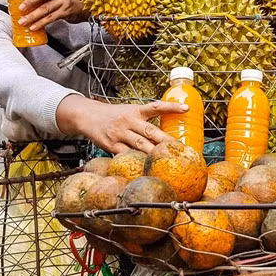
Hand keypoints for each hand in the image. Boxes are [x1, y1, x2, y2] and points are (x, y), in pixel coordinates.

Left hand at [18, 0, 87, 31]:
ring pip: (46, 8)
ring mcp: (64, 1)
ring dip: (33, 15)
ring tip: (23, 21)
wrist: (83, 8)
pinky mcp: (66, 12)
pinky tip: (34, 26)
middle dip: (31, 1)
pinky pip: (51, 18)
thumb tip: (24, 0)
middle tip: (21, 8)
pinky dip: (41, 23)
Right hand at [61, 97, 187, 153]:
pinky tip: (144, 169)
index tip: (186, 108)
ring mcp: (120, 133)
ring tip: (166, 161)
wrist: (88, 116)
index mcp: (136, 110)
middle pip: (150, 131)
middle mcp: (129, 120)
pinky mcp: (111, 145)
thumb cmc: (114, 115)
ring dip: (153, 153)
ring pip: (139, 144)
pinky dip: (135, 162)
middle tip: (180, 148)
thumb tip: (166, 132)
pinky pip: (126, 155)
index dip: (171, 107)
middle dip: (165, 140)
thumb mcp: (130, 111)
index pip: (156, 107)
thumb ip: (146, 119)